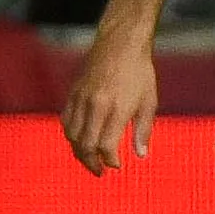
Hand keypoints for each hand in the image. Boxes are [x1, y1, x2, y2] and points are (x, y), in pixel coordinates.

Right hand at [61, 34, 157, 175]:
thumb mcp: (149, 101)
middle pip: (85, 145)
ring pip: (71, 135)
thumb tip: (141, 155)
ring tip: (89, 158)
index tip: (116, 166)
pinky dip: (71, 134)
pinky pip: (66, 119)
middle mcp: (95, 105)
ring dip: (79, 151)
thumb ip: (143, 130)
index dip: (110, 161)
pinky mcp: (73, 92)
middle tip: (99, 171)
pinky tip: (80, 138)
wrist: (120, 42)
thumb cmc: (139, 71)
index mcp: (116, 109)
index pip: (106, 146)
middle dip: (91, 163)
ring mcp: (81, 98)